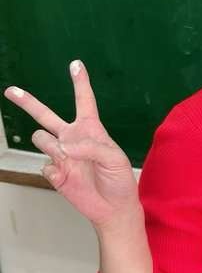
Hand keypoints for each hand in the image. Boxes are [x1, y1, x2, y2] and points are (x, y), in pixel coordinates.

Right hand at [4, 60, 139, 228]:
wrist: (113, 208)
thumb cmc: (119, 180)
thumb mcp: (115, 159)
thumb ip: (91, 147)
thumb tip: (64, 146)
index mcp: (91, 129)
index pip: (84, 101)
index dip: (80, 82)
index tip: (76, 64)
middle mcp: (72, 138)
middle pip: (45, 115)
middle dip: (27, 102)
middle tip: (10, 90)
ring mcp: (61, 155)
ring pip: (41, 139)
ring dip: (53, 146)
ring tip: (70, 159)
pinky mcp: (54, 173)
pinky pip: (45, 165)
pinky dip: (55, 171)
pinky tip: (68, 179)